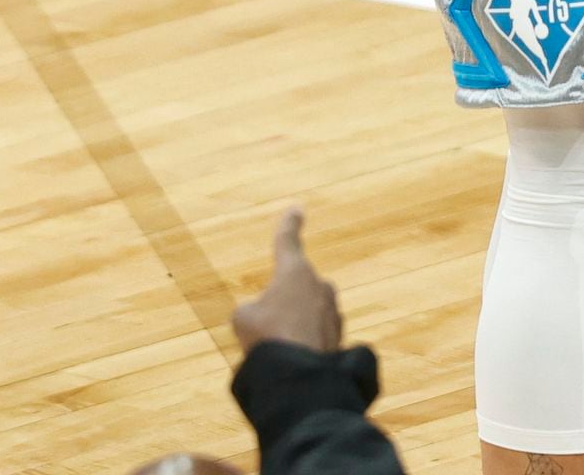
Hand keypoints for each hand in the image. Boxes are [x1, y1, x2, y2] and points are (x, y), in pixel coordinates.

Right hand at [231, 208, 342, 355]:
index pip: (288, 242)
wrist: (300, 374)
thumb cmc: (267, 336)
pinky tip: (295, 361)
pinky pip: (314, 335)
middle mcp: (319, 285)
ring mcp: (332, 309)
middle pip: (294, 290)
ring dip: (291, 330)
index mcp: (294, 271)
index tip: (297, 209)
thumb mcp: (244, 318)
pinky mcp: (340, 334)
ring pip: (304, 316)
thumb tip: (264, 315)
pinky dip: (303, 345)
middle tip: (267, 331)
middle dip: (281, 308)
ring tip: (280, 350)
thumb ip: (254, 310)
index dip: (289, 226)